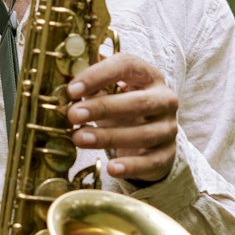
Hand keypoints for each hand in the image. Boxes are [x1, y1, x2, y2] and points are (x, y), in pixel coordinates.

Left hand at [66, 53, 178, 184]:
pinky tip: (112, 168)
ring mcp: (168, 128)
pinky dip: (131, 166)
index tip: (72, 90)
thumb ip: (91, 89)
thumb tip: (66, 92)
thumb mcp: (109, 94)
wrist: (149, 138)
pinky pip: (151, 162)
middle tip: (73, 115)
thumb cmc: (123, 109)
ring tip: (79, 139)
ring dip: (108, 137)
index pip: (127, 66)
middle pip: (138, 102)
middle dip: (103, 108)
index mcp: (148, 75)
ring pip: (143, 134)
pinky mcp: (167, 154)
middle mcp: (164, 99)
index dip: (99, 75)